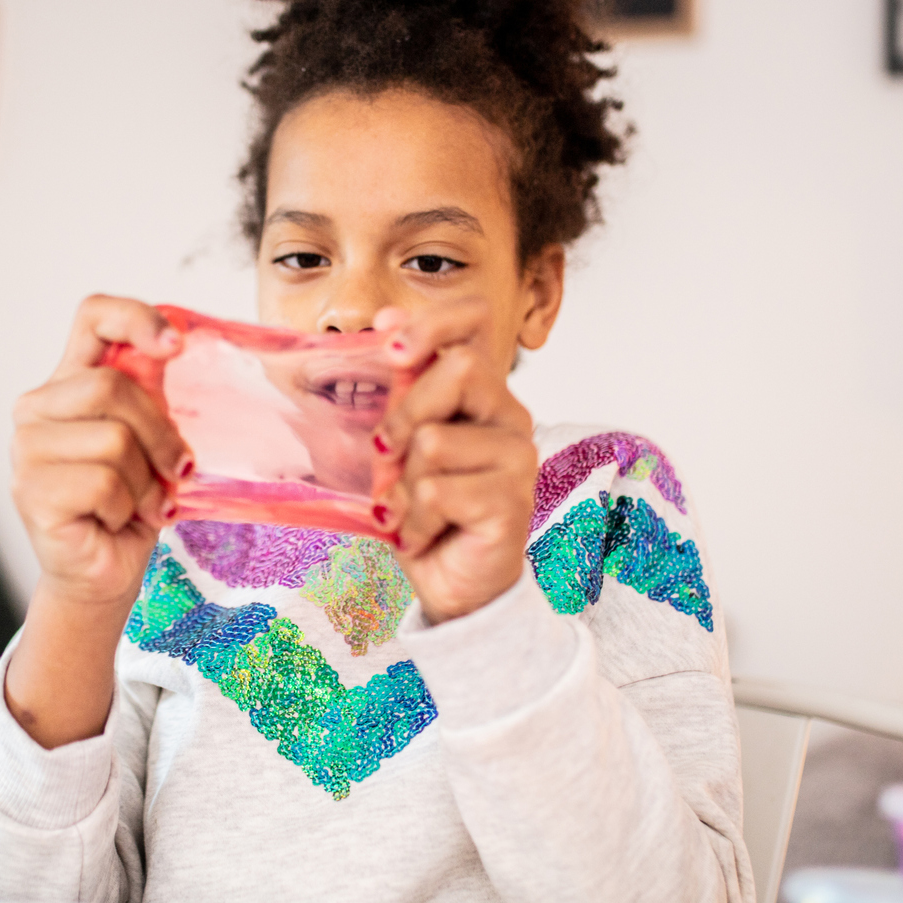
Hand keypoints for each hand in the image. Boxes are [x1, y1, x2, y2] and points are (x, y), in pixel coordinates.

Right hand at [11, 296, 189, 610]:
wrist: (104, 572)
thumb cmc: (128, 505)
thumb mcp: (150, 438)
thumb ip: (151, 392)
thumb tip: (174, 343)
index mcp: (68, 383)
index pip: (94, 317)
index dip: (136, 317)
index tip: (176, 345)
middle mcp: (36, 408)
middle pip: (112, 387)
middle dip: (159, 434)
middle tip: (175, 471)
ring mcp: (26, 449)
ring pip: (114, 440)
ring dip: (146, 482)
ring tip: (140, 504)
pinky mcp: (30, 491)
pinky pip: (104, 484)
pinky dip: (129, 508)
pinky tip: (118, 521)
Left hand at [370, 300, 537, 623]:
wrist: (454, 586)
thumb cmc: (426, 512)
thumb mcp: (400, 443)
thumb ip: (401, 387)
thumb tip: (388, 316)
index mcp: (481, 392)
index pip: (475, 321)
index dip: (433, 322)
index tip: (391, 350)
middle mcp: (508, 416)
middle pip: (459, 369)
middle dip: (403, 415)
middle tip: (386, 456)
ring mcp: (516, 457)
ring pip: (434, 440)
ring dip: (403, 485)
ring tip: (411, 510)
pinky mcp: (511, 501)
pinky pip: (437, 492)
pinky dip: (414, 520)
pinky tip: (424, 535)